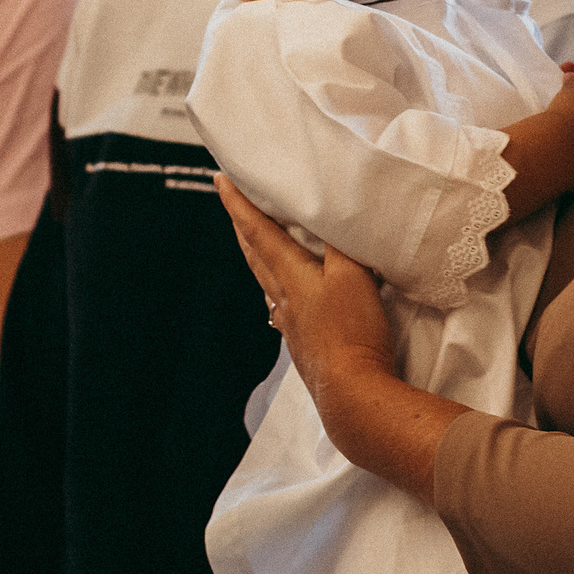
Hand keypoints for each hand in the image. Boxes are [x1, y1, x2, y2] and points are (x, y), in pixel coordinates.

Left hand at [216, 174, 396, 394]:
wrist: (352, 393)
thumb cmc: (351, 333)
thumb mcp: (353, 277)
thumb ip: (341, 243)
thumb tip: (330, 213)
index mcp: (290, 277)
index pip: (258, 232)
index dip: (239, 204)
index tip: (220, 180)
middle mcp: (282, 299)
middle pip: (255, 255)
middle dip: (242, 227)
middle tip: (232, 205)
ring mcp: (290, 324)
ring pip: (266, 281)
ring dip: (258, 257)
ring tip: (257, 244)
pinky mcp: (302, 344)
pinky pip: (282, 305)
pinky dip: (279, 289)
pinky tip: (286, 296)